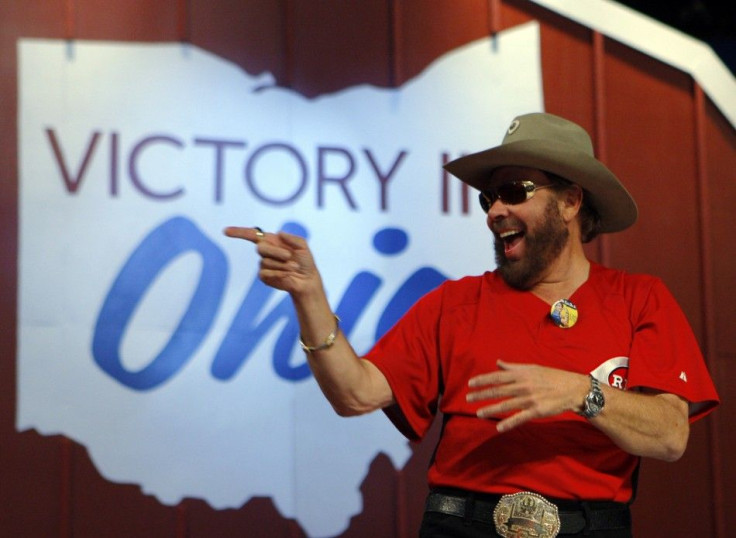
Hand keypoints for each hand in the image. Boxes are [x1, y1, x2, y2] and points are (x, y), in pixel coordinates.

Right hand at [223, 226, 322, 297]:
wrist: (307, 280)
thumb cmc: (305, 261)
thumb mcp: (302, 246)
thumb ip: (292, 238)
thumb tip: (278, 233)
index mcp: (272, 241)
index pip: (251, 235)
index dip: (238, 232)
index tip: (226, 231)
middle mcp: (266, 252)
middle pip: (260, 248)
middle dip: (276, 252)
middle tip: (289, 256)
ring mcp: (263, 264)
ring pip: (265, 262)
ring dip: (282, 265)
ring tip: (293, 267)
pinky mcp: (264, 276)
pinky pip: (265, 273)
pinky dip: (278, 273)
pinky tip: (287, 275)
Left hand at [466, 360, 588, 431]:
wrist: (572, 388)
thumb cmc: (551, 377)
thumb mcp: (532, 368)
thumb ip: (513, 367)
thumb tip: (498, 362)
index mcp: (521, 374)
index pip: (497, 377)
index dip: (483, 380)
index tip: (470, 384)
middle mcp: (523, 386)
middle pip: (498, 390)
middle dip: (481, 394)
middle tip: (468, 399)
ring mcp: (530, 399)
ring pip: (506, 405)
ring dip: (491, 409)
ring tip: (478, 413)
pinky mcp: (537, 411)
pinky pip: (520, 418)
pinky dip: (509, 423)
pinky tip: (498, 428)